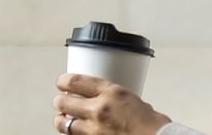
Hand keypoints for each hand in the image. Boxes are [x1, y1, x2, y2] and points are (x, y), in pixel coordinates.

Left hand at [53, 73, 171, 134]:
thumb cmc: (151, 125)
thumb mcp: (133, 99)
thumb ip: (114, 98)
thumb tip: (104, 99)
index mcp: (110, 92)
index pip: (75, 81)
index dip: (64, 81)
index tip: (62, 82)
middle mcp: (98, 109)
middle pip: (63, 102)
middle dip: (60, 102)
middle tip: (62, 102)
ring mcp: (93, 129)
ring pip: (63, 123)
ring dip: (62, 120)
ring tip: (64, 119)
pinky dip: (72, 134)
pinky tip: (75, 132)